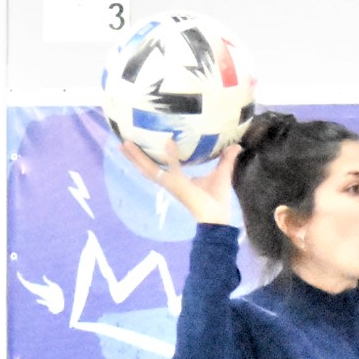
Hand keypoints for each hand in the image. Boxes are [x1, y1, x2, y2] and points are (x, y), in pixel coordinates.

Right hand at [120, 138, 239, 226]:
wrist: (217, 217)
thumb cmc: (217, 199)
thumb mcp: (221, 173)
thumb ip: (225, 159)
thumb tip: (236, 145)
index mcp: (175, 180)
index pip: (156, 166)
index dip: (145, 156)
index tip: (137, 144)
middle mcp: (168, 182)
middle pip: (145, 167)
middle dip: (133, 156)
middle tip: (122, 142)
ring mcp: (171, 184)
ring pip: (148, 168)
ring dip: (137, 156)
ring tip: (125, 143)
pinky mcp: (179, 185)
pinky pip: (173, 168)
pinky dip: (171, 155)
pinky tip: (168, 141)